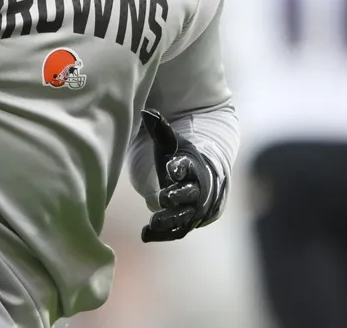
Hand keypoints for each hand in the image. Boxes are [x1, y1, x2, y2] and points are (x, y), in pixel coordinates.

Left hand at [139, 109, 218, 242]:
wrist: (201, 179)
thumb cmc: (181, 159)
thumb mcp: (171, 144)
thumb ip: (160, 130)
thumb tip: (147, 111)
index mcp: (192, 166)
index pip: (189, 167)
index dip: (181, 167)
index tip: (171, 167)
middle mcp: (196, 189)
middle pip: (190, 194)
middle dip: (179, 196)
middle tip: (164, 197)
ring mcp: (192, 208)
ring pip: (184, 216)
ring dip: (170, 220)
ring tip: (153, 223)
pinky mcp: (185, 222)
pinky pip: (176, 231)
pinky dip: (162, 234)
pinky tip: (145, 234)